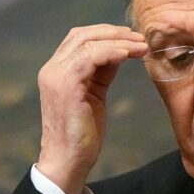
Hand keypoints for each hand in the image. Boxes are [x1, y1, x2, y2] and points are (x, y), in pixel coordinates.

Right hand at [36, 24, 147, 193]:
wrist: (68, 161)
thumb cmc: (82, 133)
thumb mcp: (95, 95)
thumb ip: (102, 72)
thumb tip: (121, 52)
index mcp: (57, 70)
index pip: (79, 38)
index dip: (107, 33)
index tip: (133, 39)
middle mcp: (52, 69)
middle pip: (82, 34)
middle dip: (114, 32)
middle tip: (140, 38)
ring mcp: (56, 76)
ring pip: (87, 42)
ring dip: (118, 41)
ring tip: (141, 46)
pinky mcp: (66, 85)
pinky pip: (89, 57)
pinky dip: (111, 52)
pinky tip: (129, 54)